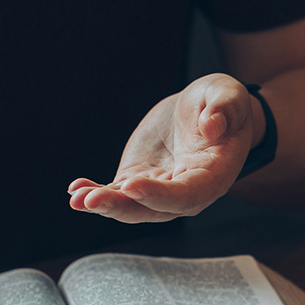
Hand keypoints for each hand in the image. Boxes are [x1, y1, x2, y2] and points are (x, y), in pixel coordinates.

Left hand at [68, 73, 259, 222]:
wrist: (204, 112)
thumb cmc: (222, 105)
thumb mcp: (228, 95)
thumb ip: (225, 108)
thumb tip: (212, 125)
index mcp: (213, 176)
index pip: (187, 195)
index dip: (159, 195)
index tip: (132, 185)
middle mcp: (186, 193)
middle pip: (153, 209)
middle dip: (121, 206)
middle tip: (91, 199)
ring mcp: (159, 191)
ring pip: (131, 206)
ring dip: (103, 204)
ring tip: (77, 197)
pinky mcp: (138, 182)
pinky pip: (117, 193)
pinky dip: (95, 193)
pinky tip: (75, 189)